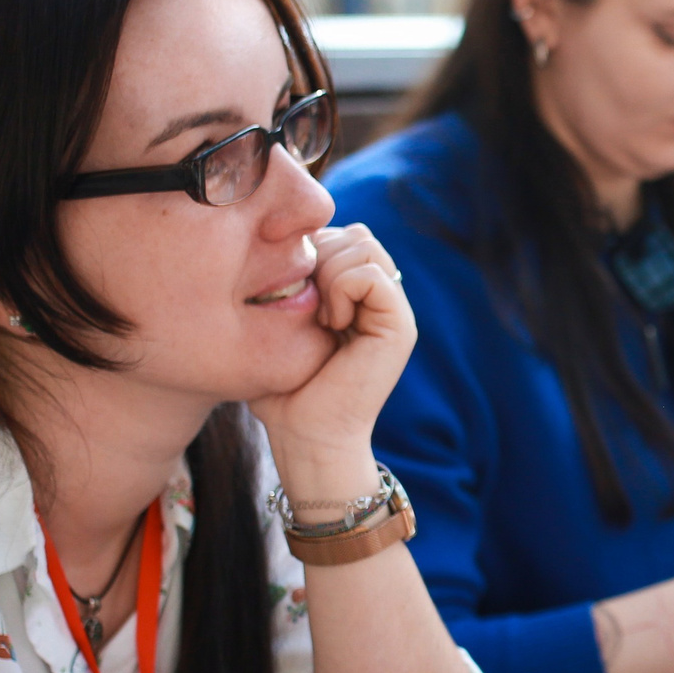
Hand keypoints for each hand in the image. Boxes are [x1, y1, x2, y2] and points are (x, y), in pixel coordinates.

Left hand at [248, 225, 416, 487]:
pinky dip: (341, 290)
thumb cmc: (284, 392)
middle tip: (306, 305)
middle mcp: (384, 300)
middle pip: (356, 234)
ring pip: (364, 246)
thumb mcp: (278, 327)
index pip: (343, 235)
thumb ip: (287, 284)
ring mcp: (396, 312)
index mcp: (360, 297)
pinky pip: (369, 274)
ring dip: (329, 274)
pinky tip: (330, 324)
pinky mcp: (401, 327)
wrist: (308, 438)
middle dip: (319, 257)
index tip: (293, 296)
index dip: (311, 251)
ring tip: (320, 317)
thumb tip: (272, 242)